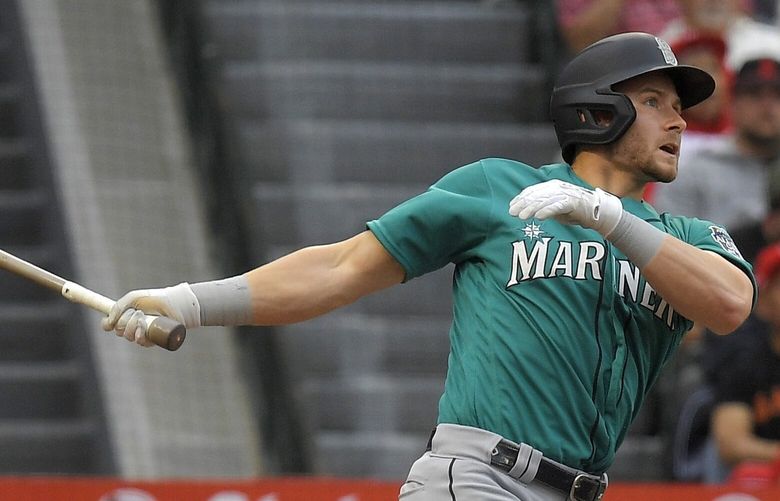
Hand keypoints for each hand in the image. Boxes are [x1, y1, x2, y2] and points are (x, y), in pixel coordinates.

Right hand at [101, 283, 200, 346]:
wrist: (174, 303)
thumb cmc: (155, 298)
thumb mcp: (133, 298)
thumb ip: (118, 307)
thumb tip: (109, 323)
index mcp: (126, 316)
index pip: (109, 325)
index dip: (106, 325)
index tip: (109, 322)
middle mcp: (133, 326)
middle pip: (118, 331)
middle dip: (124, 321)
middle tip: (137, 312)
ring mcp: (142, 333)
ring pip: (128, 337)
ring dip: (132, 327)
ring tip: (143, 317)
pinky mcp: (152, 340)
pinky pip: (140, 342)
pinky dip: (140, 335)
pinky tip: (144, 327)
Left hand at [508, 180, 622, 235]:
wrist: (596, 212)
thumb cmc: (573, 210)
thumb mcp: (554, 208)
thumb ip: (541, 206)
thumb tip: (524, 211)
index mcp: (552, 186)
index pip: (533, 191)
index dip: (521, 198)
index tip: (511, 207)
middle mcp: (557, 187)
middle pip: (536, 195)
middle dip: (523, 204)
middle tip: (512, 213)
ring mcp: (565, 194)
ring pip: (545, 200)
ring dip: (532, 209)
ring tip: (522, 217)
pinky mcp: (573, 202)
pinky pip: (557, 206)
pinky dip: (547, 211)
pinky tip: (539, 217)